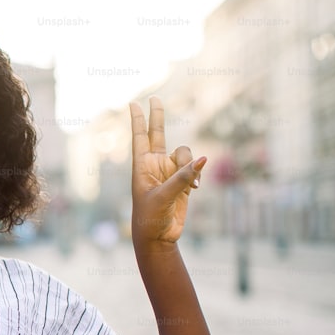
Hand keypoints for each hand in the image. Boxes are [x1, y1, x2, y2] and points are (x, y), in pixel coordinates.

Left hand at [129, 96, 206, 246]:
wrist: (159, 237)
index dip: (137, 120)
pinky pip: (194, 167)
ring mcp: (170, 172)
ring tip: (190, 186)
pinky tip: (195, 189)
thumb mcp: (163, 197)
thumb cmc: (151, 218)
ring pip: (185, 153)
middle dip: (157, 117)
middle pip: (158, 134)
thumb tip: (203, 158)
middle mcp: (155, 165)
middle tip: (154, 98)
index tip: (132, 103)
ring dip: (190, 165)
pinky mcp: (183, 181)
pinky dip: (197, 174)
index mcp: (142, 167)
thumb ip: (182, 177)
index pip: (139, 138)